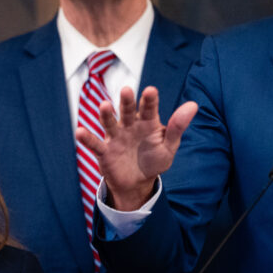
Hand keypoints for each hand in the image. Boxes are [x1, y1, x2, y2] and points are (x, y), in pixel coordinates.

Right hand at [76, 86, 197, 210]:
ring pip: (110, 123)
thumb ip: (177, 127)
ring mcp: (116, 137)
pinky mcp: (104, 151)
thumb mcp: (169, 146)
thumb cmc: (154, 160)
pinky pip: (94, 143)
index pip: (149, 108)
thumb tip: (193, 105)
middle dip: (127, 102)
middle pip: (128, 111)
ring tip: (104, 105)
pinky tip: (79, 131)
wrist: (138, 182)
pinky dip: (86, 138)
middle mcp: (130, 125)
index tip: (151, 91)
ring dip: (106, 115)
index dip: (150, 100)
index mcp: (148, 122)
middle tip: (126, 90)